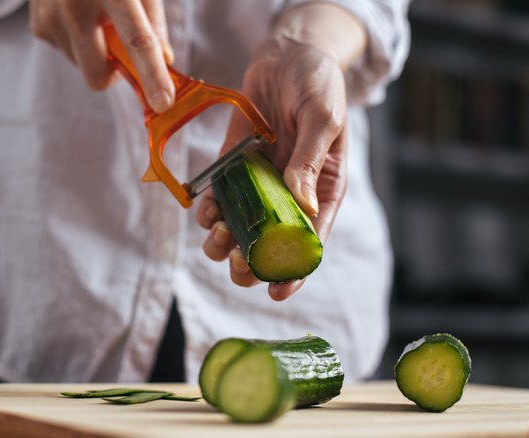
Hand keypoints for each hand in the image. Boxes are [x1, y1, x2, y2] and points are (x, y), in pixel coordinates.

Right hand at [28, 0, 174, 111]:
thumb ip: (153, 21)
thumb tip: (163, 62)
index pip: (137, 41)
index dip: (151, 74)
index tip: (163, 102)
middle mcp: (76, 6)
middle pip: (99, 74)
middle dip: (114, 74)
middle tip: (120, 48)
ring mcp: (51, 18)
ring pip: (83, 67)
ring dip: (96, 52)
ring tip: (94, 15)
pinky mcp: (38, 27)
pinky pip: (68, 53)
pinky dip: (79, 42)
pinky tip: (76, 13)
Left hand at [195, 3, 365, 301]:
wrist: (287, 54)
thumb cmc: (318, 83)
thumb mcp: (323, 118)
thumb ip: (308, 162)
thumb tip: (301, 207)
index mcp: (322, 190)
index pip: (310, 242)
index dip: (294, 273)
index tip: (275, 293)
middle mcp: (289, 194)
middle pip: (269, 245)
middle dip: (250, 262)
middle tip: (237, 262)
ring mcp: (259, 182)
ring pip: (239, 228)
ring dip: (224, 241)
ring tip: (217, 235)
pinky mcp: (233, 166)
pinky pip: (219, 197)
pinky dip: (209, 209)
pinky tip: (206, 209)